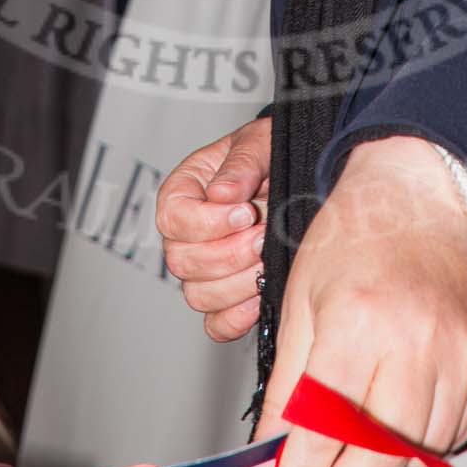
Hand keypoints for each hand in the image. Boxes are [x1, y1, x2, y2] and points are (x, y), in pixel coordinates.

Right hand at [157, 116, 270, 341]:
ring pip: (199, 296)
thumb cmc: (267, 152)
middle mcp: (185, 235)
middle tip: (263, 236)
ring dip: (238, 283)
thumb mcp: (258, 142)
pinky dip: (235, 318)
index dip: (206, 223)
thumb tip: (222, 197)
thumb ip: (240, 164)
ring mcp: (202, 269)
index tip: (243, 212)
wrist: (295, 168)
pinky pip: (216, 324)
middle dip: (228, 254)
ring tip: (268, 260)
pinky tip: (260, 296)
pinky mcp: (225, 297)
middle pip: (182, 262)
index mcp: (182, 193)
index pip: (172, 219)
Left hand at [258, 135, 466, 466]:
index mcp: (357, 321)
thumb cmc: (357, 236)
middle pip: (379, 457)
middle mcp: (414, 343)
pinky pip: (452, 437)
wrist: (424, 197)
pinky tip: (389, 452)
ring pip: (420, 457)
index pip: (326, 428)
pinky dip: (419, 455)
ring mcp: (456, 358)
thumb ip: (286, 384)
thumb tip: (268, 451)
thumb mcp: (301, 301)